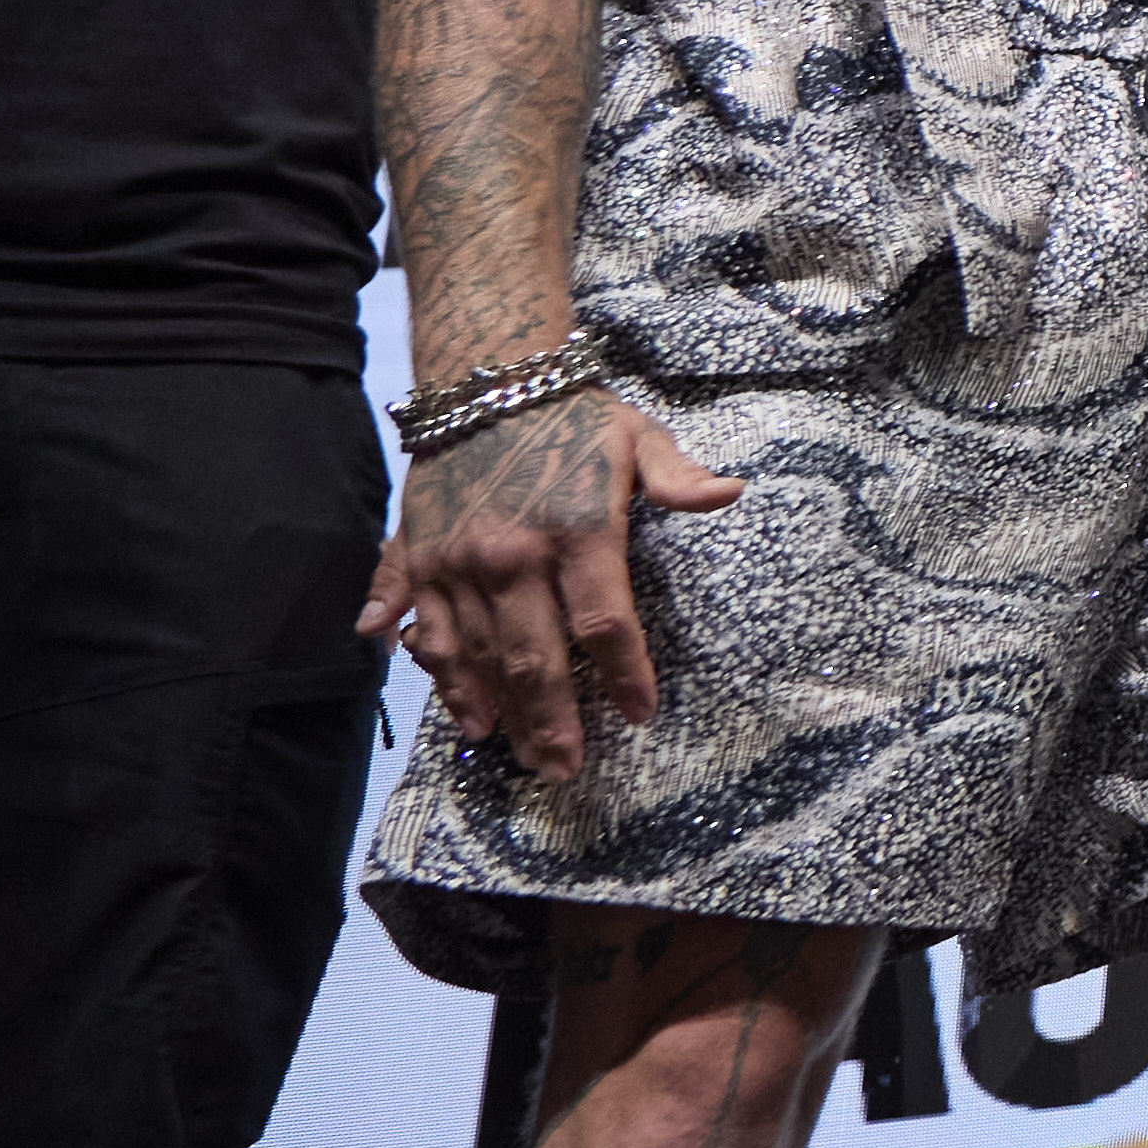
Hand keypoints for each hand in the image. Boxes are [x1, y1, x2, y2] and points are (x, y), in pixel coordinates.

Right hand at [377, 386, 743, 779]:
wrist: (488, 379)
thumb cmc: (576, 416)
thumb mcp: (640, 439)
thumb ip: (679, 479)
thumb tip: (732, 492)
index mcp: (577, 532)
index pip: (604, 623)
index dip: (624, 675)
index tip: (640, 715)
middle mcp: (511, 555)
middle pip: (534, 657)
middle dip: (550, 720)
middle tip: (562, 768)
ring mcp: (456, 561)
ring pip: (474, 654)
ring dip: (491, 707)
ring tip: (507, 749)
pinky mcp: (416, 556)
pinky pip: (420, 622)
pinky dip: (430, 664)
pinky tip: (447, 702)